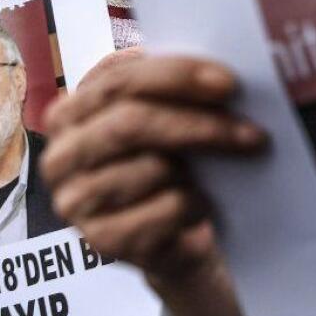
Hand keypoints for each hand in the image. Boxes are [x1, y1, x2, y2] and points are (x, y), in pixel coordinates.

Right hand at [41, 48, 264, 315]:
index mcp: (71, 112)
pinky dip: (195, 204)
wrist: (172, 236)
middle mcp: (62, 154)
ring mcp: (75, 201)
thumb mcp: (166, 119)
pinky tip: (202, 206)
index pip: (120, 80)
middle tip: (253, 133)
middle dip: (200, 124)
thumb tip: (216, 75)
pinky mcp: (102, 240)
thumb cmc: (169, 165)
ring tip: (219, 174)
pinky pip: (164, 210)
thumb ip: (172, 91)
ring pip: (152, 167)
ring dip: (199, 170)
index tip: (229, 82)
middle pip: (132, 123)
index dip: (176, 76)